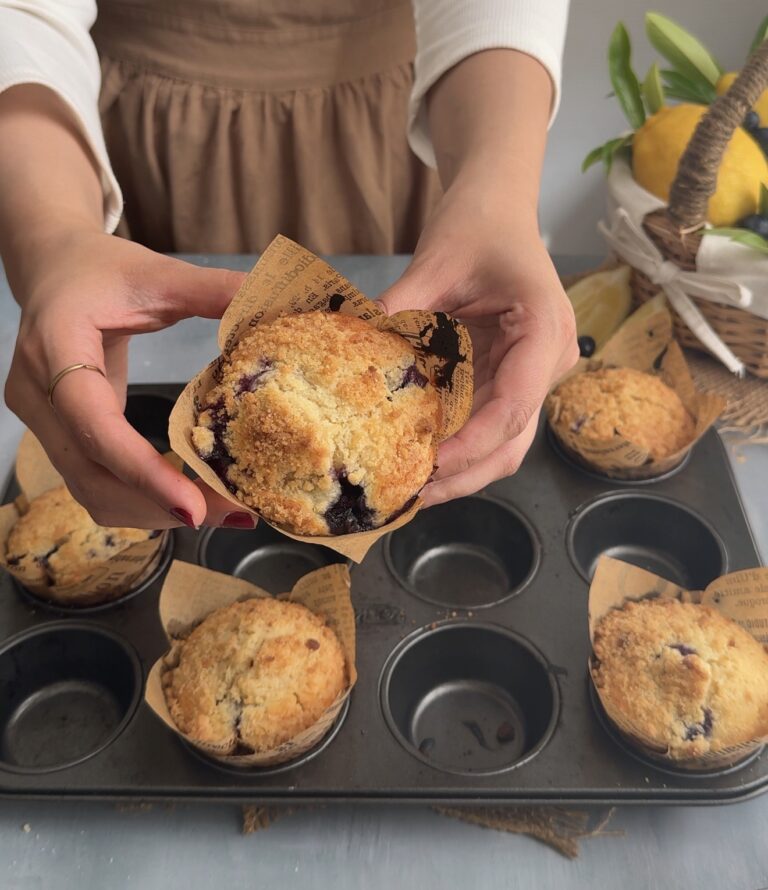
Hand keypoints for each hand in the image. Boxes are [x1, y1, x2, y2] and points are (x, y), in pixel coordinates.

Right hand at [5, 230, 250, 528]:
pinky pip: (93, 484)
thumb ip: (211, 289)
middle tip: (233, 513)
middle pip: (92, 474)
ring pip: (89, 491)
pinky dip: (140, 500)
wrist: (54, 269)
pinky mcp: (58, 435)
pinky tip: (187, 497)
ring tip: (220, 511)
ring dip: (152, 511)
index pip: (92, 422)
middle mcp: (36, 393)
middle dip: (161, 504)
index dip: (141, 469)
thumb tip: (271, 301)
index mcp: (54, 345)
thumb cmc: (102, 270)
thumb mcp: (157, 273)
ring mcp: (40, 421)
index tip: (193, 507)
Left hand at [379, 179, 578, 505]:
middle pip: (514, 441)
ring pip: (504, 443)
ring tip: (412, 487)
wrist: (498, 207)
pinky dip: (456, 444)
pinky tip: (419, 455)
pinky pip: (487, 423)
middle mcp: (548, 361)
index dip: (473, 444)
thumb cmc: (477, 224)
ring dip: (461, 469)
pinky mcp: (510, 376)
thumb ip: (401, 308)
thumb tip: (350, 350)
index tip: (429, 464)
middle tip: (413, 493)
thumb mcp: (436, 261)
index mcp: (544, 330)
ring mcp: (531, 373)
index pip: (515, 407)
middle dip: (465, 473)